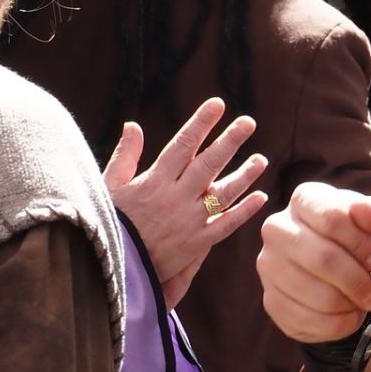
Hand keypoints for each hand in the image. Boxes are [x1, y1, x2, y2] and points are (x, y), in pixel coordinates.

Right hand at [104, 97, 269, 306]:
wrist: (110, 267)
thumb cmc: (109, 222)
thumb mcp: (110, 186)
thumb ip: (125, 156)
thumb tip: (133, 125)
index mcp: (154, 180)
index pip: (183, 145)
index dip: (201, 123)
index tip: (217, 104)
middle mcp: (175, 197)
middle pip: (208, 164)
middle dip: (230, 141)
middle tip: (249, 122)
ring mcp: (189, 220)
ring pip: (223, 193)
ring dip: (244, 175)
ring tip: (261, 160)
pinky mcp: (197, 243)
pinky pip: (226, 225)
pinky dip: (244, 211)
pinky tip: (260, 197)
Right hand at [258, 182, 370, 342]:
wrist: (357, 275)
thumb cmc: (370, 243)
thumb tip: (363, 211)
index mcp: (306, 200)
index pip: (332, 218)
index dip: (362, 245)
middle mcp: (278, 228)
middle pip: (321, 258)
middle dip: (357, 281)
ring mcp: (269, 265)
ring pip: (311, 292)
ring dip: (347, 304)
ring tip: (362, 302)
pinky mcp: (270, 300)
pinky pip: (303, 319)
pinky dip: (335, 324)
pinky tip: (347, 316)